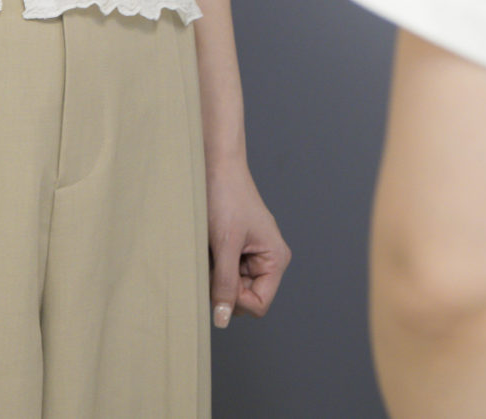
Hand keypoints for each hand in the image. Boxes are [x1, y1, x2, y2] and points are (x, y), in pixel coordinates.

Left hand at [206, 158, 289, 326]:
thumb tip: (222, 320)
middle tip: (213, 261)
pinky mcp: (237, 249)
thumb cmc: (226, 197)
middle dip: (225, 289)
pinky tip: (209, 247)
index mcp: (276, 259)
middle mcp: (268, 260)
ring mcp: (252, 255)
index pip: (259, 304)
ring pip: (232, 287)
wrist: (215, 165)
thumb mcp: (225, 244)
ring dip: (217, 276)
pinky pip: (225, 272)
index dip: (237, 302)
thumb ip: (224, 284)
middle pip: (245, 298)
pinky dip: (213, 267)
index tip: (219, 282)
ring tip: (211, 250)